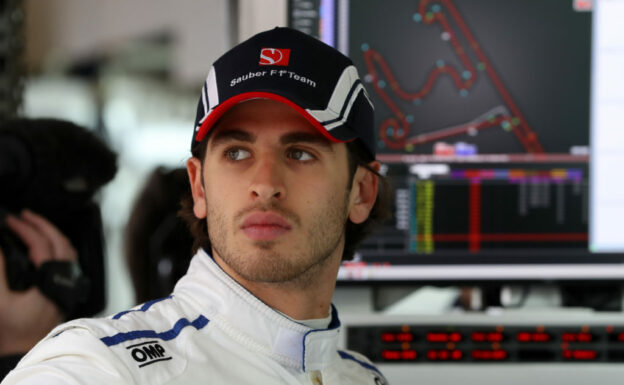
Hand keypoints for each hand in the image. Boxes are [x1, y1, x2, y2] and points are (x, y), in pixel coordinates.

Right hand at [0, 209, 76, 354]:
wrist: (21, 353)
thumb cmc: (11, 331)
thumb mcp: (0, 299)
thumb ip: (0, 269)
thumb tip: (0, 247)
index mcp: (50, 279)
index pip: (41, 244)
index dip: (25, 228)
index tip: (11, 219)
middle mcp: (63, 280)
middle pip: (60, 242)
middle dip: (43, 225)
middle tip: (25, 215)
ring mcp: (66, 286)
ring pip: (67, 251)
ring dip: (52, 235)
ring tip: (35, 226)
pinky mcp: (63, 292)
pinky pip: (66, 262)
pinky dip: (56, 248)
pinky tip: (44, 248)